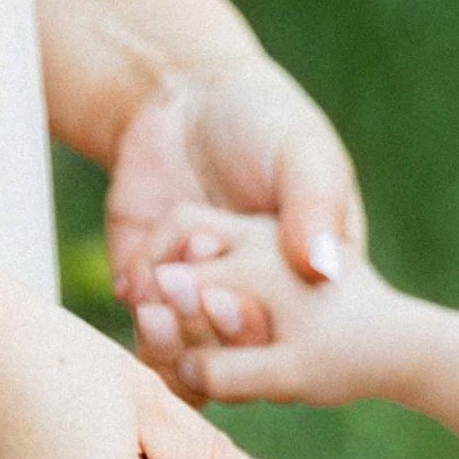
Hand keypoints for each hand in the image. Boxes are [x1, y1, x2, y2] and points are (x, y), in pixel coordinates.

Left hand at [104, 55, 361, 353]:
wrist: (183, 96)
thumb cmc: (263, 119)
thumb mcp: (302, 153)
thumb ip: (311, 206)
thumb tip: (321, 269)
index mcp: (311, 279)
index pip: (298, 335)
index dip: (263, 328)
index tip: (235, 295)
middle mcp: (262, 301)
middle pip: (242, 357)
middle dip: (213, 332)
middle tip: (190, 285)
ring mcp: (207, 302)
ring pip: (193, 361)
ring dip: (173, 339)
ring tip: (159, 292)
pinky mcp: (158, 296)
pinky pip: (150, 340)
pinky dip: (140, 321)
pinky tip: (137, 279)